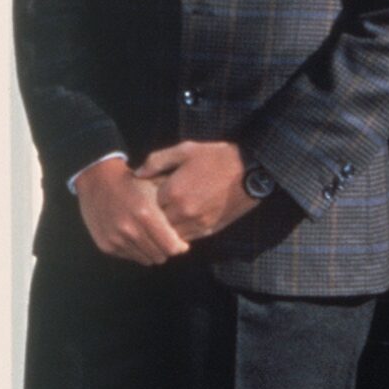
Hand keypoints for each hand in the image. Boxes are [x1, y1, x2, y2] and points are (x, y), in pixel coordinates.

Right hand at [75, 156, 190, 266]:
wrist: (98, 181)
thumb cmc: (133, 183)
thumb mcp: (157, 189)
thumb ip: (174, 211)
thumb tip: (192, 236)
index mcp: (146, 214)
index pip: (172, 247)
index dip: (180, 247)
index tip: (181, 242)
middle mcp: (130, 229)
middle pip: (160, 256)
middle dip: (166, 249)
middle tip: (165, 239)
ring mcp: (116, 239)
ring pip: (146, 259)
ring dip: (151, 251)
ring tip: (150, 236)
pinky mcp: (106, 245)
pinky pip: (130, 257)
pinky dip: (136, 250)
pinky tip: (134, 235)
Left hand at [133, 140, 256, 240]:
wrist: (250, 171)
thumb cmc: (216, 157)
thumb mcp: (185, 150)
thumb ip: (157, 161)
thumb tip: (137, 174)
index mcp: (173, 191)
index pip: (149, 204)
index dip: (150, 199)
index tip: (154, 192)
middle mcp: (182, 212)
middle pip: (159, 222)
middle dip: (158, 215)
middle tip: (160, 206)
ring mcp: (197, 224)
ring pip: (172, 234)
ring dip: (170, 227)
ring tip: (172, 215)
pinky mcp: (210, 230)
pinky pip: (189, 238)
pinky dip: (183, 232)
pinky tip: (184, 222)